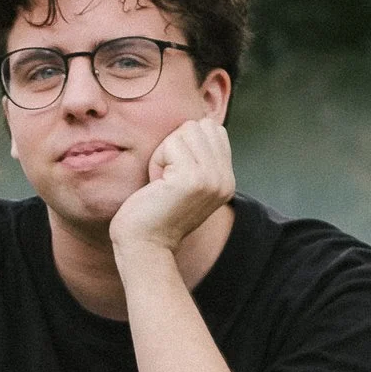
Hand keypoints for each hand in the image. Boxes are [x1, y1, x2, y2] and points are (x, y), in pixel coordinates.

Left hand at [109, 112, 235, 265]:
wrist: (143, 247)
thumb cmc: (154, 213)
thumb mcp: (186, 183)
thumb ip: (199, 158)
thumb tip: (199, 124)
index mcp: (227, 181)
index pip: (213, 130)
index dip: (185, 144)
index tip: (174, 175)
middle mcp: (225, 179)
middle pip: (200, 126)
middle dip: (175, 145)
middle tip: (166, 179)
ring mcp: (212, 179)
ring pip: (187, 131)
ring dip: (165, 153)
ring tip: (162, 182)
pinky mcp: (193, 179)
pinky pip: (172, 144)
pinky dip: (157, 160)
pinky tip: (157, 184)